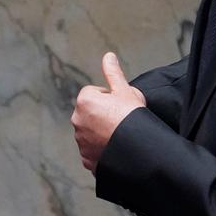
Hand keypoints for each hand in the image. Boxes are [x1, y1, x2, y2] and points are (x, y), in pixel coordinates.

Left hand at [71, 52, 146, 171]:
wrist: (138, 151)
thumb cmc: (132, 118)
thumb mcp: (125, 91)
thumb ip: (113, 72)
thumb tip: (108, 57)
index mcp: (84, 101)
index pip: (95, 92)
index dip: (110, 98)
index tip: (120, 106)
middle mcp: (77, 120)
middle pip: (91, 111)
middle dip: (103, 114)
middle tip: (121, 120)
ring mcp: (81, 141)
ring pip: (91, 130)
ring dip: (101, 131)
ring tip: (119, 134)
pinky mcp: (86, 158)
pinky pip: (92, 149)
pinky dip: (101, 148)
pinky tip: (115, 147)